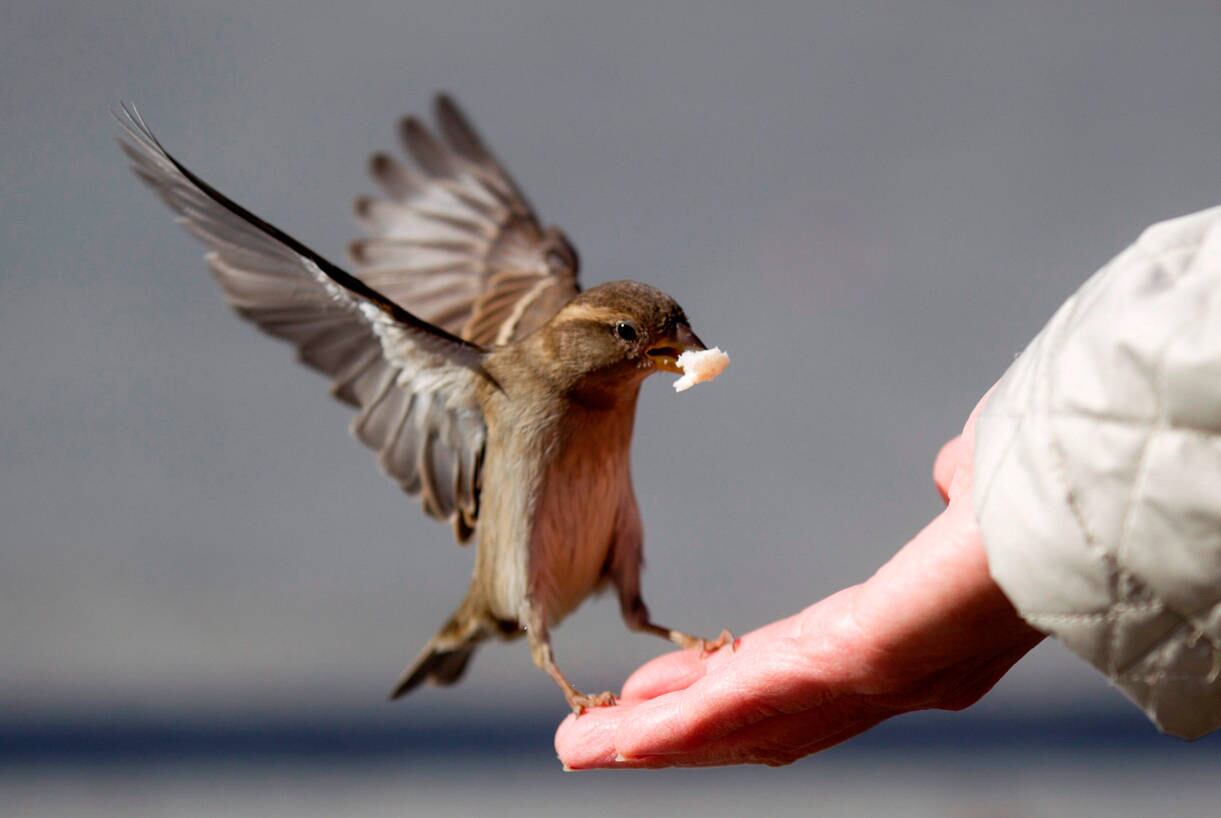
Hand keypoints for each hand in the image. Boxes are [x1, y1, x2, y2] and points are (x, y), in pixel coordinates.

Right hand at [555, 396, 1043, 767]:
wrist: (1081, 513)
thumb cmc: (1039, 501)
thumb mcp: (977, 491)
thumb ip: (956, 489)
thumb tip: (948, 470)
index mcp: (888, 637)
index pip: (780, 674)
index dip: (714, 689)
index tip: (655, 690)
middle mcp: (868, 678)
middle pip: (746, 720)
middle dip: (666, 733)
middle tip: (594, 739)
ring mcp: (855, 681)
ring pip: (733, 727)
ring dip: (652, 745)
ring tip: (580, 749)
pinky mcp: (846, 664)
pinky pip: (744, 705)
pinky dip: (673, 729)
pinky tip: (615, 736)